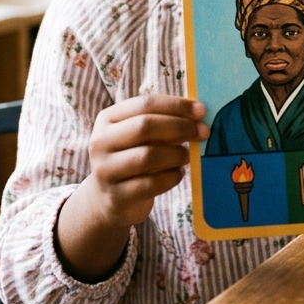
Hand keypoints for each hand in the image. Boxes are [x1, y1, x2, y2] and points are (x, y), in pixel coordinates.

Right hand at [56, 94, 208, 281]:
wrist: (108, 200)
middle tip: (203, 132)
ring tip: (187, 156)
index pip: (144, 104)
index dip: (176, 105)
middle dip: (180, 127)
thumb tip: (197, 114)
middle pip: (144, 126)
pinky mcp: (117, 196)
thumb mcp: (139, 137)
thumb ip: (161, 122)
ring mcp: (105, 170)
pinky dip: (171, 177)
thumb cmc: (131, 159)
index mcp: (107, 119)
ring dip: (176, 154)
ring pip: (148, 156)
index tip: (201, 110)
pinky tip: (178, 174)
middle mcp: (100, 142)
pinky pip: (151, 184)